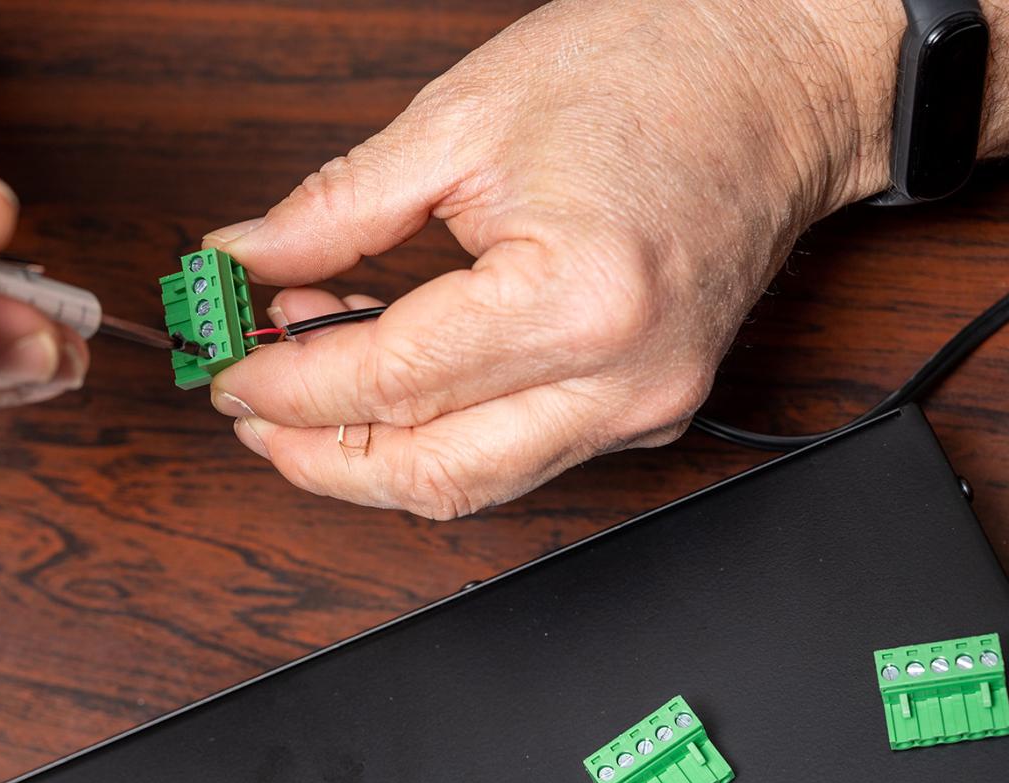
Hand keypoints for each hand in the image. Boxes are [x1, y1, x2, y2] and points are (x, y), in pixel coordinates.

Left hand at [203, 0, 899, 517]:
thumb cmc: (651, 70)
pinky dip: (437, 439)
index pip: (391, 380)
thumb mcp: (461, 119)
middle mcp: (621, 380)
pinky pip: (517, 460)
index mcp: (576, 299)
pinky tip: (388, 388)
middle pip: (429, 470)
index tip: (228, 367)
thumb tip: (242, 260)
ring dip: (370, 458)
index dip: (289, 384)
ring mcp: (644, 408)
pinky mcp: (649, 411)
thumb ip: (336, 210)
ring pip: (471, 486)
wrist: (780, 75)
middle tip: (246, 406)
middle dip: (315, 454)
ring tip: (303, 394)